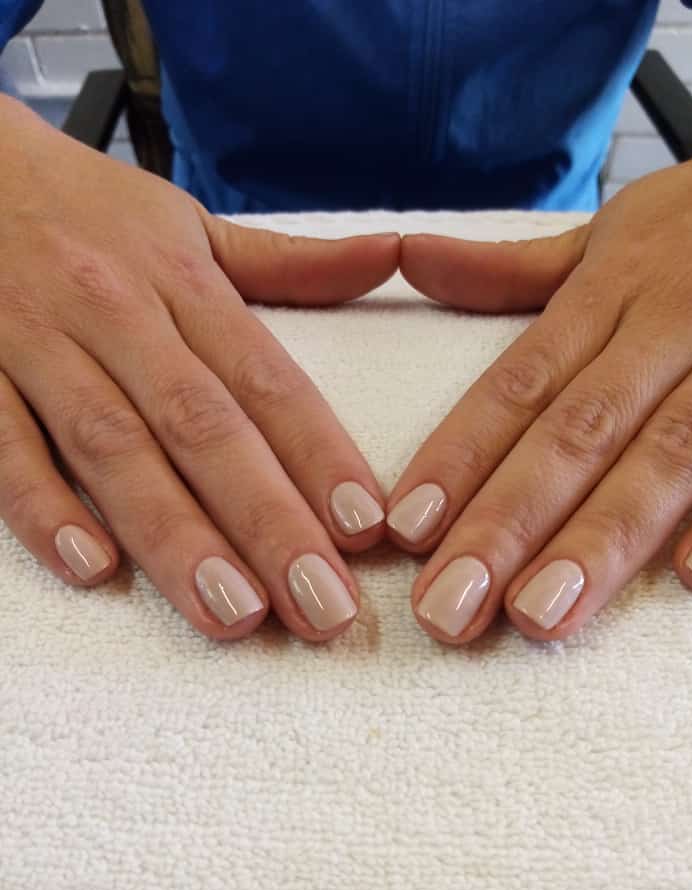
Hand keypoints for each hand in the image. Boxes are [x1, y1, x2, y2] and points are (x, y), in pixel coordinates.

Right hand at [0, 96, 398, 640]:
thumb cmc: (86, 210)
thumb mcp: (191, 224)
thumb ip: (291, 261)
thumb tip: (389, 256)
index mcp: (182, 281)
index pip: (265, 379)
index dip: (319, 454)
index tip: (366, 527)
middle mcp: (116, 314)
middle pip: (201, 426)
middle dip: (266, 521)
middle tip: (320, 606)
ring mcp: (36, 345)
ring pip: (112, 447)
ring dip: (174, 535)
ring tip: (232, 613)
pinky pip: (4, 446)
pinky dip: (44, 507)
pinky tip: (94, 569)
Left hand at [389, 97, 691, 643]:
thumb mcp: (607, 230)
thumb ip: (509, 267)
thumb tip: (410, 258)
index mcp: (609, 289)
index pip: (520, 382)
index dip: (459, 456)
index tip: (406, 529)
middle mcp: (673, 321)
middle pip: (580, 431)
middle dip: (509, 523)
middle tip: (450, 607)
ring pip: (672, 451)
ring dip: (605, 536)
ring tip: (541, 613)